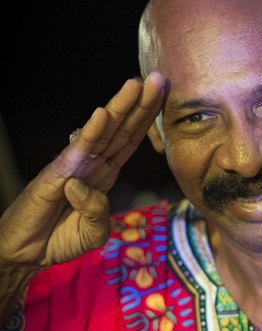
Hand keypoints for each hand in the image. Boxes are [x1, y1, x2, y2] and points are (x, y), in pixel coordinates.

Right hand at [0, 72, 164, 268]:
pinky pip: (78, 151)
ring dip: (120, 108)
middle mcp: (93, 165)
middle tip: (159, 78)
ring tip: (137, 84)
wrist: (28, 251)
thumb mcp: (94, 232)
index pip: (131, 141)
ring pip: (103, 132)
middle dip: (141, 105)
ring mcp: (75, 166)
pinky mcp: (57, 173)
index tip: (164, 96)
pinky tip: (103, 113)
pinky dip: (91, 132)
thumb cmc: (62, 238)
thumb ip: (99, 214)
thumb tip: (84, 188)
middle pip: (122, 130)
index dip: (147, 120)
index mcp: (106, 174)